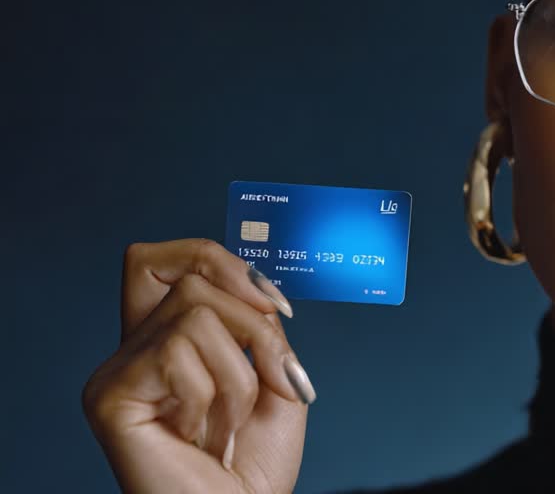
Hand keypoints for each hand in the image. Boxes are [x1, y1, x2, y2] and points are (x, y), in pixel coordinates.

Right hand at [83, 238, 315, 493]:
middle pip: (190, 278)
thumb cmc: (256, 463)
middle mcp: (135, 349)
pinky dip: (210, 397)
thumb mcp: (276, 375)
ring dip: (238, 376)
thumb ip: (260, 323)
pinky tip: (195, 437)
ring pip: (194, 313)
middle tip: (268, 381)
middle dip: (253, 326)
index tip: (272, 305)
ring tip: (227, 425)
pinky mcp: (110, 397)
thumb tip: (255, 286)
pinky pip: (177, 354)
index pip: (166, 259)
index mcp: (170, 339)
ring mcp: (118, 372)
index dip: (218, 261)